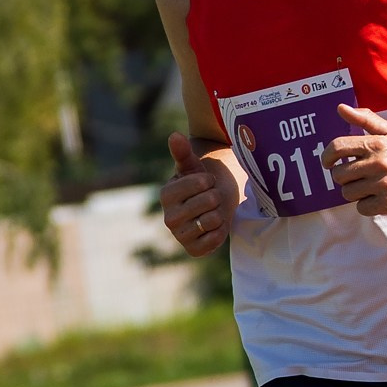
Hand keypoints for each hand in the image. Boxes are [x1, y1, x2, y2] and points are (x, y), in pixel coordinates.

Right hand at [163, 132, 233, 255]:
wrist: (209, 208)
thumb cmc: (199, 184)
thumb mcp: (193, 166)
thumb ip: (183, 152)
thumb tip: (174, 135)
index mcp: (166, 195)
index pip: (200, 183)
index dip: (209, 181)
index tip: (205, 183)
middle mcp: (169, 218)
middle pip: (209, 201)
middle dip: (216, 197)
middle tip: (210, 199)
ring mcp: (180, 236)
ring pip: (213, 219)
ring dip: (219, 213)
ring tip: (212, 211)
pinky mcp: (193, 250)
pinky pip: (215, 239)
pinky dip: (220, 231)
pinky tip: (213, 226)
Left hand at [325, 108, 386, 217]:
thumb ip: (365, 119)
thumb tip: (340, 108)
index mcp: (377, 143)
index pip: (337, 147)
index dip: (327, 157)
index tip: (329, 163)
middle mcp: (379, 162)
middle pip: (339, 175)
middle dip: (345, 178)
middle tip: (358, 177)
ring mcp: (383, 184)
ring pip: (348, 193)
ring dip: (356, 193)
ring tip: (372, 187)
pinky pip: (361, 208)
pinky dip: (368, 206)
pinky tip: (380, 198)